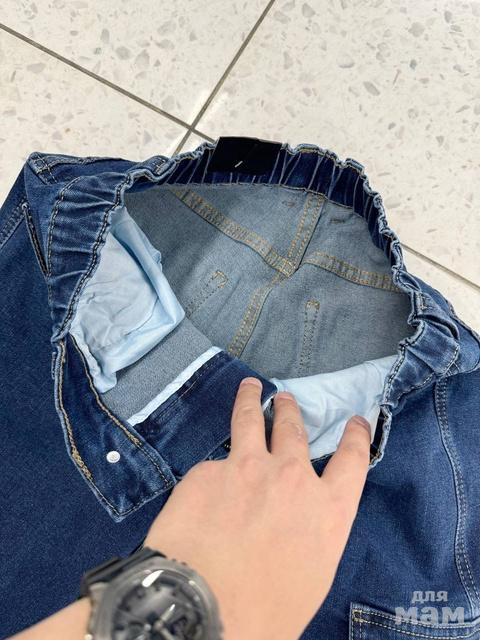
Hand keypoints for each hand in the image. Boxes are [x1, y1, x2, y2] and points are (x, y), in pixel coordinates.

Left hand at [145, 376, 371, 639]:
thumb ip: (310, 535)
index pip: (352, 460)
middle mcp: (291, 477)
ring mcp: (246, 467)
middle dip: (290, 410)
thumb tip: (294, 525)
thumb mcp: (311, 576)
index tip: (355, 421)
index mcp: (327, 509)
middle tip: (284, 398)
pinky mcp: (205, 472)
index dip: (356, 437)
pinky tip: (199, 494)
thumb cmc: (265, 613)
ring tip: (249, 388)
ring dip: (251, 400)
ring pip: (250, 421)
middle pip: (294, 430)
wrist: (202, 608)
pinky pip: (211, 467)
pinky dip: (210, 474)